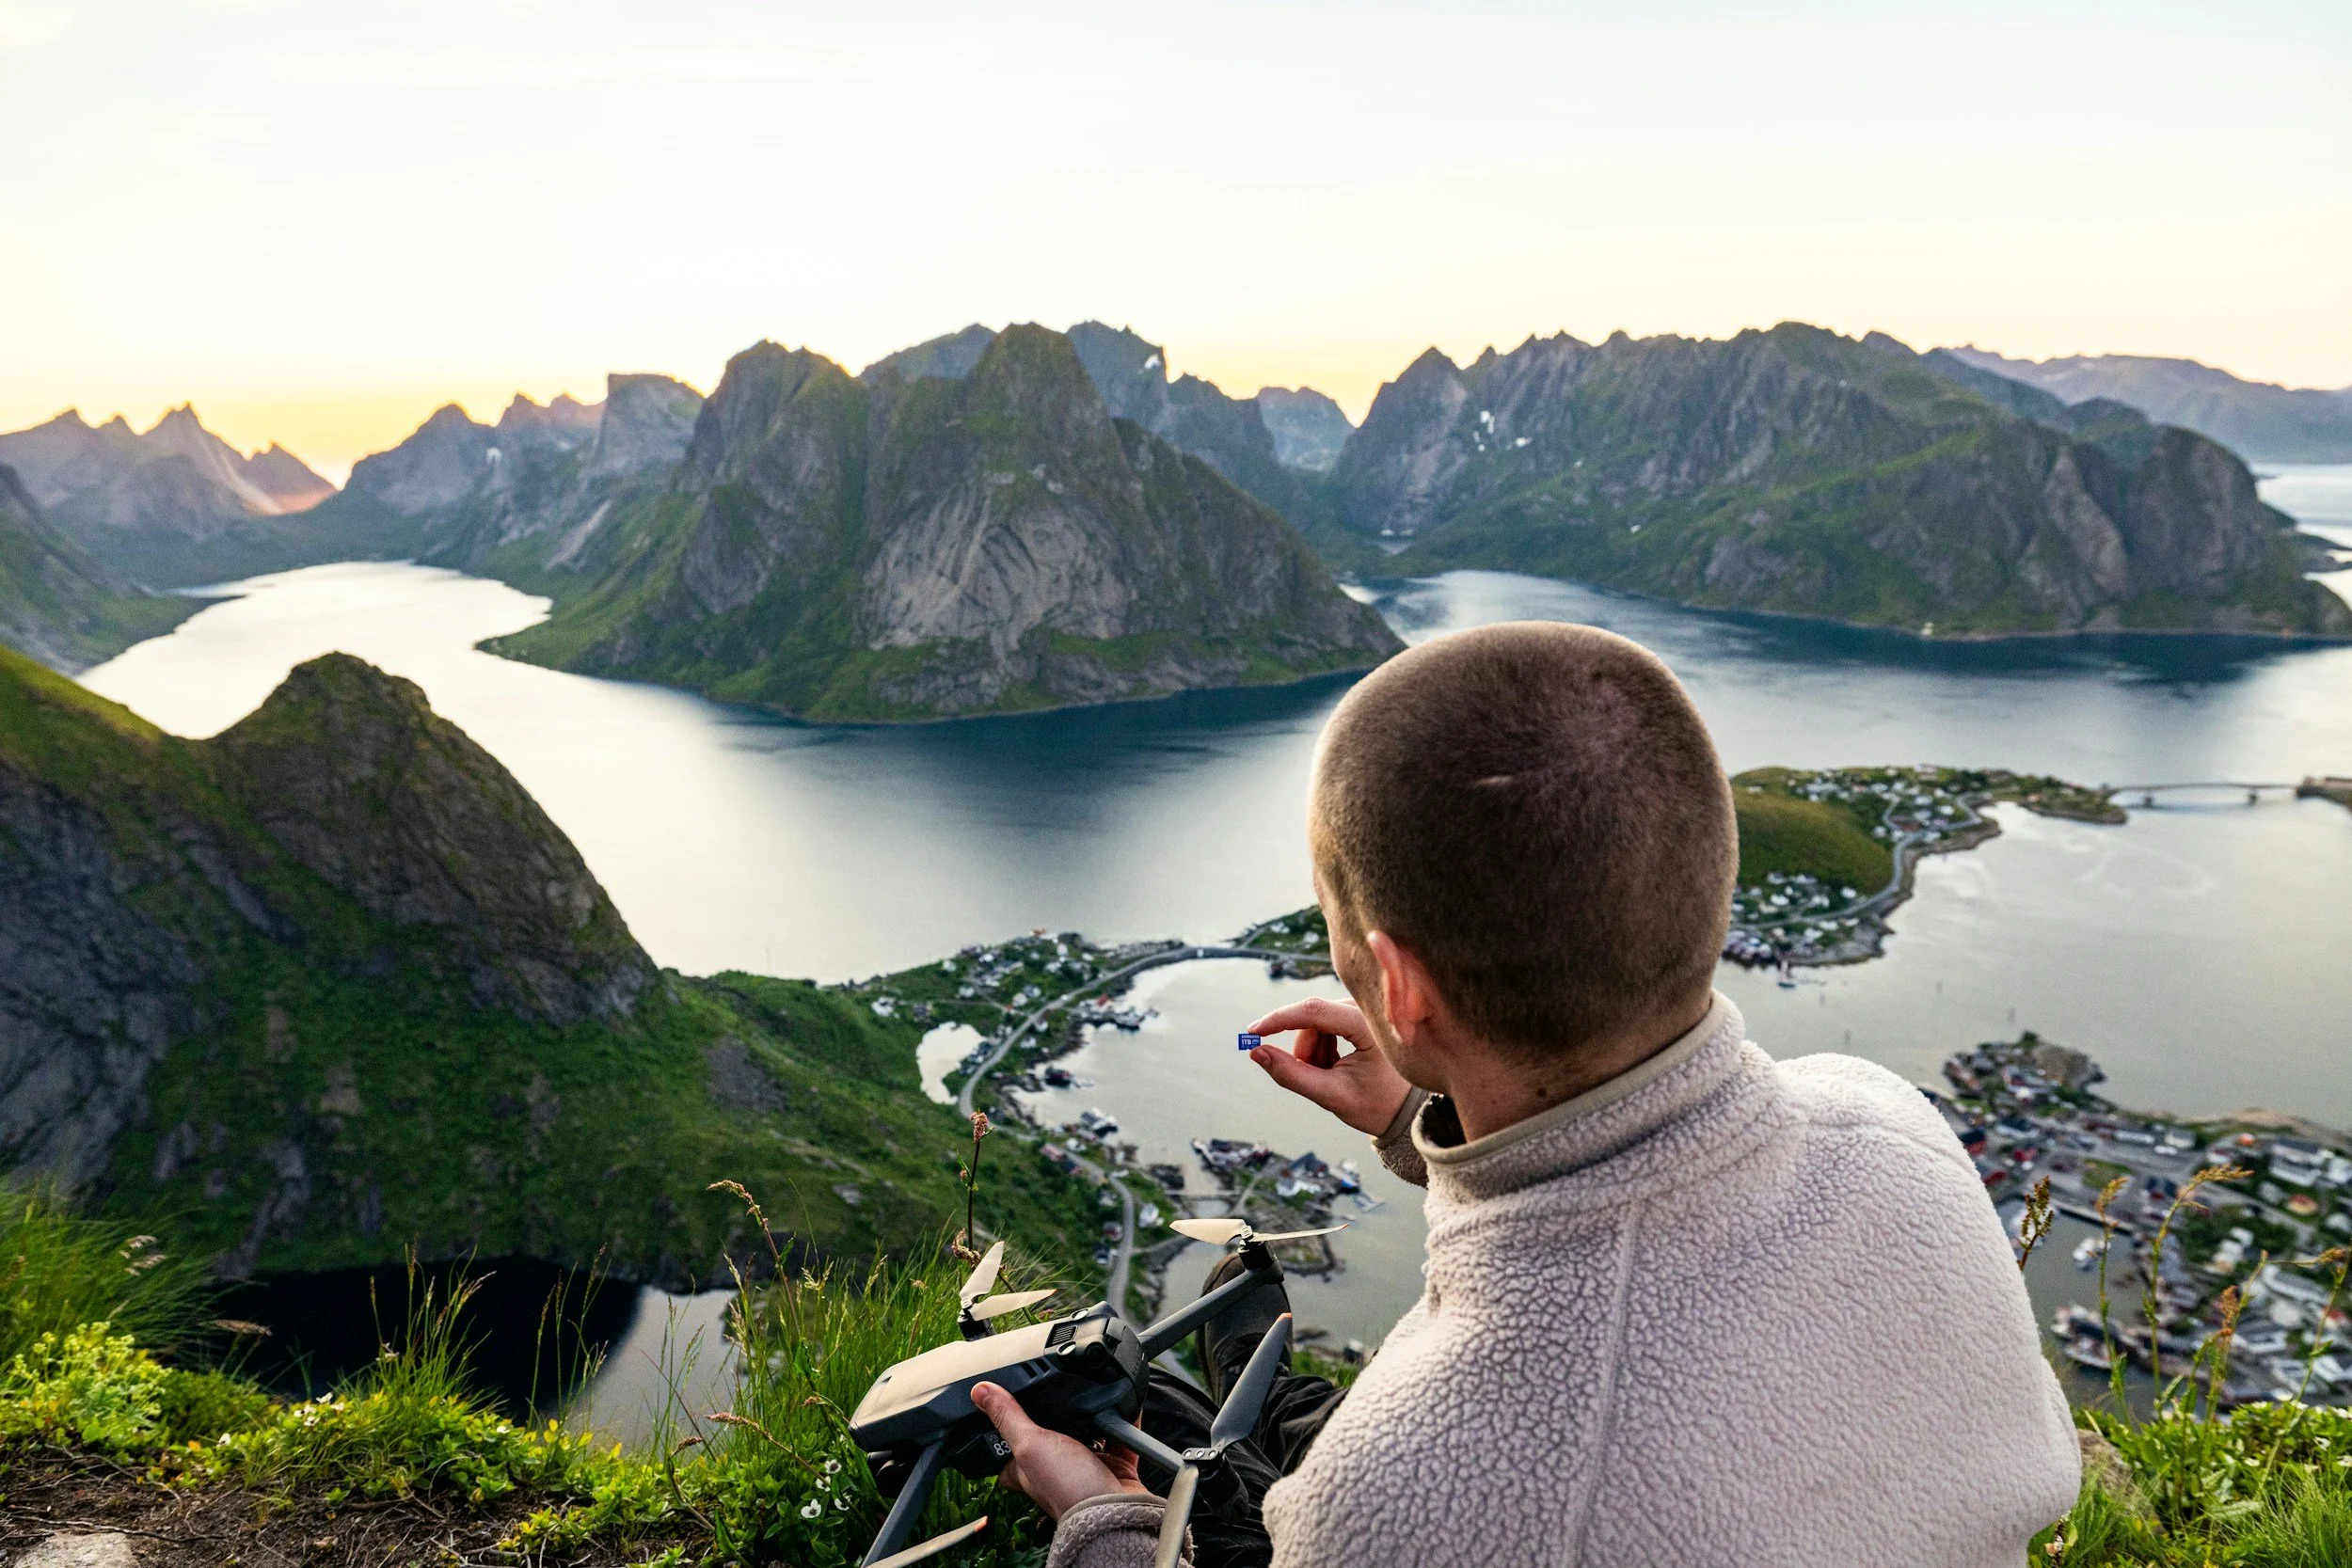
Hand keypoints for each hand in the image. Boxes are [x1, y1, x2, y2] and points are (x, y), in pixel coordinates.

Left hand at [969, 1382, 1149, 1519]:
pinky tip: (1126, 1401)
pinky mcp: (1115, 1465)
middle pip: (1051, 1437)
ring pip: (1087, 1433)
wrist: (1115, 1512)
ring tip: (1089, 1386)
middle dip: (1055, 1415)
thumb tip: (980, 1392)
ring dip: (1090, 1414)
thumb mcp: (1030, 1446)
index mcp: (1030, 1468)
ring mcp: (1087, 1466)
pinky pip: (1122, 1436)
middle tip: (1054, 1386)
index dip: (1004, 1435)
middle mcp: (1057, 1467)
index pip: (1008, 1454)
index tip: (1003, 1411)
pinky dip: (1126, 1418)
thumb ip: (1008, 1417)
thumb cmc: (1068, 1490)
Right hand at [1243, 997, 1412, 1136]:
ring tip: (1332, 1076)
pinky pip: (1323, 1025)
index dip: (1279, 1020)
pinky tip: (1337, 1066)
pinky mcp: (1358, 1014)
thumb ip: (1292, 1074)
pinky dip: (1321, 1048)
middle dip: (1305, 1051)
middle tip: (1313, 1078)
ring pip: (1314, 1024)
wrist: (1408, 1109)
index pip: (1313, 1011)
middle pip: (1312, 1019)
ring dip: (1312, 1052)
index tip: (1252, 1033)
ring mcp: (1362, 1009)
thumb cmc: (1376, 1104)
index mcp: (1368, 1025)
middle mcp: (1367, 1009)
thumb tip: (1255, 1052)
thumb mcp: (1331, 1095)